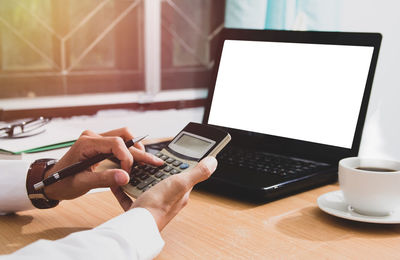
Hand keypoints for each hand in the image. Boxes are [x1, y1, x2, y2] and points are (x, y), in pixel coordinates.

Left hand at [43, 128, 163, 200]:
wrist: (51, 182)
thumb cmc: (62, 182)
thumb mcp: (82, 183)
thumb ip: (104, 179)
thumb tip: (125, 177)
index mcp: (87, 143)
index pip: (116, 143)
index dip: (127, 157)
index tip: (129, 173)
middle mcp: (93, 137)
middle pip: (124, 136)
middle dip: (140, 151)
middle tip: (155, 162)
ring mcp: (97, 139)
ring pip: (124, 137)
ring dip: (136, 149)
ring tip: (147, 162)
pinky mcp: (100, 145)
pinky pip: (120, 143)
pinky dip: (129, 152)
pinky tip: (137, 161)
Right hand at [111, 156, 217, 230]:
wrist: (138, 226)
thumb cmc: (159, 206)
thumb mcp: (181, 183)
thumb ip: (198, 172)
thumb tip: (213, 161)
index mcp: (181, 192)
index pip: (183, 173)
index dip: (178, 162)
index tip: (171, 153)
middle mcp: (168, 198)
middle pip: (163, 177)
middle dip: (156, 168)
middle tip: (147, 157)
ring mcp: (152, 203)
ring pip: (146, 185)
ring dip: (140, 176)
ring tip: (134, 166)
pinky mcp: (138, 208)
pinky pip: (130, 195)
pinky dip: (125, 188)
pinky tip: (120, 181)